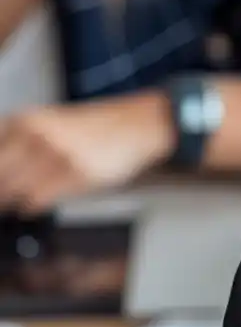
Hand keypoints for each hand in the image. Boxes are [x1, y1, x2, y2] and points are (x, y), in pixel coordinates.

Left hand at [0, 94, 175, 214]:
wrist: (140, 125)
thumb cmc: (99, 127)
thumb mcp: (50, 123)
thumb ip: (19, 141)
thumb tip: (2, 172)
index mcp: (27, 120)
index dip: (0, 173)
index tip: (2, 179)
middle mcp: (38, 135)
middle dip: (1, 189)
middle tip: (5, 195)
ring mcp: (57, 155)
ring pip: (12, 191)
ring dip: (12, 200)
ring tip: (17, 200)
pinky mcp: (75, 175)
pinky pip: (37, 200)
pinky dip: (32, 206)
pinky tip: (35, 203)